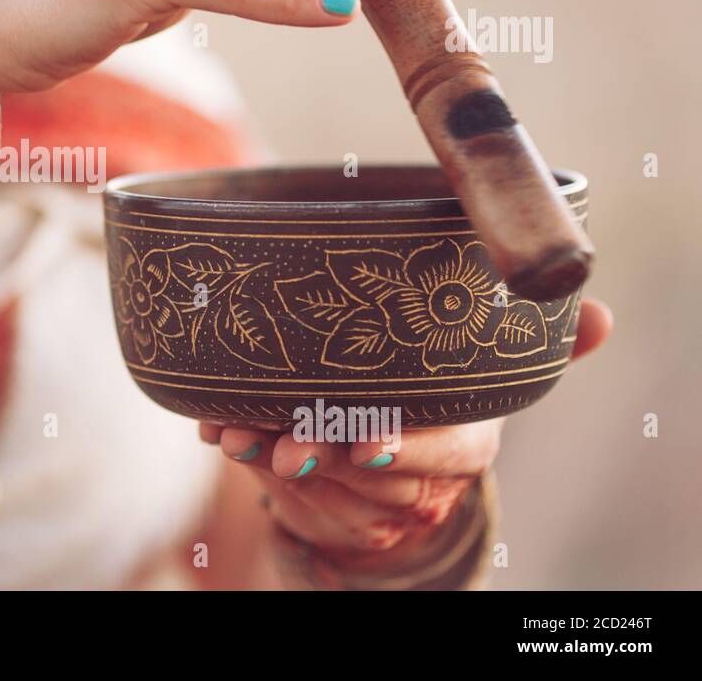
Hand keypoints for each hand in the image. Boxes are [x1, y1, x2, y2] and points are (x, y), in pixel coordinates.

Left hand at [199, 297, 612, 566]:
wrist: (399, 467)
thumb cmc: (439, 400)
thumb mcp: (485, 373)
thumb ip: (532, 345)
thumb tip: (599, 316)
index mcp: (467, 438)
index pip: (450, 452)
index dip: (411, 448)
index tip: (368, 441)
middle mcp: (418, 476)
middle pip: (372, 473)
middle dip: (324, 453)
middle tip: (286, 441)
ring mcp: (366, 494)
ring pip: (319, 483)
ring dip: (270, 454)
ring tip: (234, 431)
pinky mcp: (318, 499)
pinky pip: (278, 487)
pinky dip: (246, 453)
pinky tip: (216, 429)